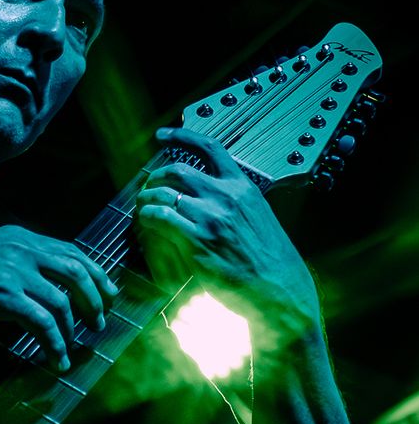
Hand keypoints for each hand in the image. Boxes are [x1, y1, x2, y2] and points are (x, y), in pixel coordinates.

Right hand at [0, 224, 117, 367]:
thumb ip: (11, 258)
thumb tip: (33, 279)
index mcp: (18, 236)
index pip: (71, 250)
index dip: (95, 274)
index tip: (106, 292)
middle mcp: (21, 249)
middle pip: (77, 272)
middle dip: (95, 300)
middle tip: (98, 322)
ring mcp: (13, 272)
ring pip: (63, 301)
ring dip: (73, 328)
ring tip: (72, 346)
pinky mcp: (3, 296)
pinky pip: (43, 323)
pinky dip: (55, 344)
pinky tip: (56, 358)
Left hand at [133, 127, 321, 338]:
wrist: (281, 289)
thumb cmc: (272, 261)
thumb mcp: (259, 218)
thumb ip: (235, 203)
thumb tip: (209, 197)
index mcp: (243, 187)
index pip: (210, 147)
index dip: (182, 136)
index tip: (163, 134)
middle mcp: (226, 196)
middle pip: (177, 170)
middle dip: (155, 177)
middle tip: (146, 188)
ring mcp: (211, 217)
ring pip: (163, 193)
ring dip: (146, 200)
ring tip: (142, 209)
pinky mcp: (197, 240)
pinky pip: (160, 218)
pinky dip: (147, 218)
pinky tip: (146, 224)